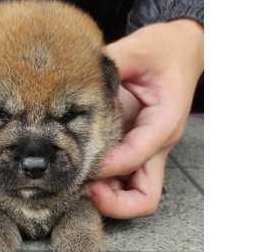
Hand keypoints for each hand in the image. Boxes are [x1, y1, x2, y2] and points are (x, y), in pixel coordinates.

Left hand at [90, 19, 203, 217]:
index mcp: (163, 123)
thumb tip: (72, 75)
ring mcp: (146, 151)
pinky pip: (121, 178)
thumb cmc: (164, 51)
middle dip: (112, 202)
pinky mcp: (134, 147)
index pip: (136, 157)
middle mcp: (157, 145)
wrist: (180, 50)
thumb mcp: (138, 49)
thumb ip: (109, 64)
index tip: (80, 161)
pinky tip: (80, 166)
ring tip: (76, 180)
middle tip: (81, 185)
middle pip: (144, 198)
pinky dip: (102, 182)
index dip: (106, 165)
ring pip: (133, 195)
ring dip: (106, 197)